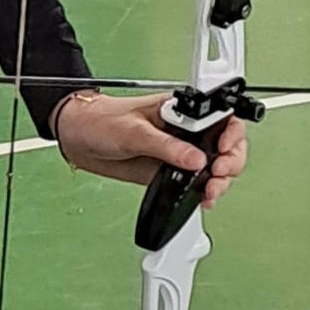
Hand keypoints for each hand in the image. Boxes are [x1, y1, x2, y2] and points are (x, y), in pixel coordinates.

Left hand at [52, 91, 249, 205]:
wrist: (78, 139)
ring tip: (211, 190)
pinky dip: (205, 192)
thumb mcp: (134, 132)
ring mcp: (179, 152)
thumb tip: (195, 159)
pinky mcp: (170, 171)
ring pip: (216, 167)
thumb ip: (166, 146)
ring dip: (221, 181)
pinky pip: (197, 183)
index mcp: (181, 111)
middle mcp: (185, 131)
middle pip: (227, 145)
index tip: (223, 149)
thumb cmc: (101, 121)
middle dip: (231, 161)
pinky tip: (204, 198)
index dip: (231, 134)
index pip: (221, 118)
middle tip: (218, 173)